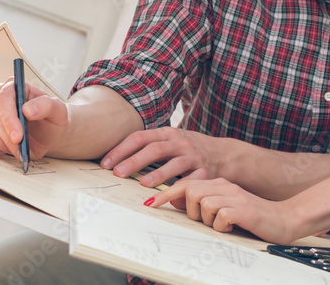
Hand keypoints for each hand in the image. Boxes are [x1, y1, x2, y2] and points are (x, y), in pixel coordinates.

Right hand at [0, 77, 68, 160]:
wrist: (49, 134)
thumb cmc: (51, 118)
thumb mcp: (57, 110)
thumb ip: (46, 105)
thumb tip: (28, 109)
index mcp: (15, 87)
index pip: (3, 98)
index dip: (9, 119)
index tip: (18, 136)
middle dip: (7, 135)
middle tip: (20, 146)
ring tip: (16, 148)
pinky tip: (4, 151)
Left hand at [100, 127, 229, 187]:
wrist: (223, 154)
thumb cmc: (189, 150)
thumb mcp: (171, 141)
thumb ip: (150, 146)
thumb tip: (116, 161)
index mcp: (167, 133)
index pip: (140, 137)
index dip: (121, 149)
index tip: (106, 163)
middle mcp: (180, 143)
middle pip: (154, 149)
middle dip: (134, 161)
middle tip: (118, 173)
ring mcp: (193, 157)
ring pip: (173, 164)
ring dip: (157, 174)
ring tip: (143, 184)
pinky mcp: (204, 172)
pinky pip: (190, 182)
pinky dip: (179, 189)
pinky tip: (169, 197)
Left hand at [147, 178, 299, 244]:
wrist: (284, 219)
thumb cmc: (252, 217)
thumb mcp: (223, 208)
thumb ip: (202, 202)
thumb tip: (175, 200)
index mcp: (219, 184)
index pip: (186, 183)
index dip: (166, 194)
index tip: (150, 203)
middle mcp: (225, 186)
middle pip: (191, 191)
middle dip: (190, 210)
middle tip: (205, 221)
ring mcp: (235, 196)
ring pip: (203, 203)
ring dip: (207, 219)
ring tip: (222, 225)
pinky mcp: (244, 209)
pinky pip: (220, 216)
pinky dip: (221, 226)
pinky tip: (232, 227)